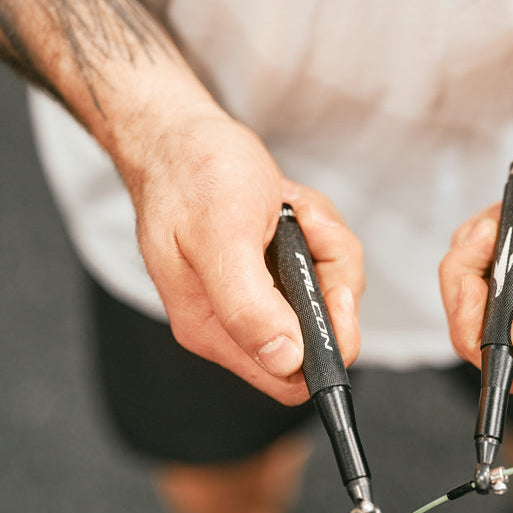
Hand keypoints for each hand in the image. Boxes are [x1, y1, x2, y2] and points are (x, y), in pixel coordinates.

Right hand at [123, 106, 363, 404]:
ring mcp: (258, 294)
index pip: (288, 380)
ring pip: (328, 292)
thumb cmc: (192, 174)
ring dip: (325, 245)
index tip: (332, 294)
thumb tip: (285, 361)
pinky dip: (319, 231)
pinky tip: (293, 206)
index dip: (325, 348)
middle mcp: (236, 320)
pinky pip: (322, 264)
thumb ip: (248, 307)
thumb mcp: (222, 238)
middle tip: (306, 232)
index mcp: (214, 328)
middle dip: (330, 278)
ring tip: (294, 210)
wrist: (180, 132)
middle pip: (320, 333)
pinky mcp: (273, 269)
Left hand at [440, 83, 512, 392]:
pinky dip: (476, 244)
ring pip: (478, 302)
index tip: (482, 289)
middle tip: (489, 242)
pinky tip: (499, 217)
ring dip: (472, 261)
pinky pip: (478, 271)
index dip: (487, 340)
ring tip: (499, 224)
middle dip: (470, 290)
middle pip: (489, 336)